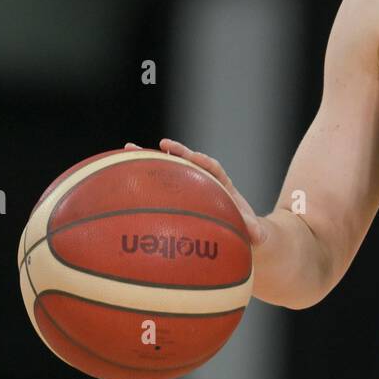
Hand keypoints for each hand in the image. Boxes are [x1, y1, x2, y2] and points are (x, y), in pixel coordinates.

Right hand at [124, 139, 267, 245]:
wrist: (243, 234)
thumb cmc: (249, 232)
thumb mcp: (255, 233)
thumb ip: (255, 230)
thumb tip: (256, 233)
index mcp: (225, 187)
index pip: (214, 169)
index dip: (205, 162)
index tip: (195, 157)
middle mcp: (207, 183)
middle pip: (190, 163)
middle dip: (177, 152)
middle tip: (161, 144)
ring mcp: (192, 188)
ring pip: (172, 171)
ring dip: (153, 160)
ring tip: (128, 150)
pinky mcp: (180, 197)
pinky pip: (161, 187)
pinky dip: (145, 181)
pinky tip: (121, 176)